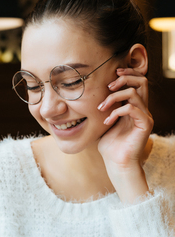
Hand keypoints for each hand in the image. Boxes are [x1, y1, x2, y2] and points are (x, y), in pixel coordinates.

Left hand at [97, 68, 153, 201]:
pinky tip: (107, 122)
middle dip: (124, 78)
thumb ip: (104, 107)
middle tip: (109, 86)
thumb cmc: (109, 145)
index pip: (138, 81)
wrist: (116, 163)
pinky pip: (132, 109)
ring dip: (113, 98)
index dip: (127, 73)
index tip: (112, 74)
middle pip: (142, 81)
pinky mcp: (144, 125)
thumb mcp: (104, 121)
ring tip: (101, 108)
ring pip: (134, 93)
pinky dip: (116, 112)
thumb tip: (90, 93)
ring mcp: (145, 116)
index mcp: (134, 106)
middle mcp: (142, 109)